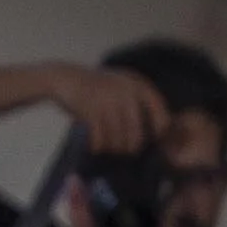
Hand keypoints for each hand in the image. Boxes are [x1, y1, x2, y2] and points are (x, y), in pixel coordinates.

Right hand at [43, 60, 167, 155]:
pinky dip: (98, 146)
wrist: (64, 78)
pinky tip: (94, 144)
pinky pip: (102, 141)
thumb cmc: (97, 89)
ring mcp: (109, 100)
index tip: (152, 141)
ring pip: (119, 141)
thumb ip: (140, 104)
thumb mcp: (122, 87)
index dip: (160, 132)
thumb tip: (162, 134)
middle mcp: (126, 91)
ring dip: (112, 149)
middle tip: (121, 149)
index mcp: (137, 84)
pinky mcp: (92, 110)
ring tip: (106, 144)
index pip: (161, 114)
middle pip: (138, 137)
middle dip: (129, 148)